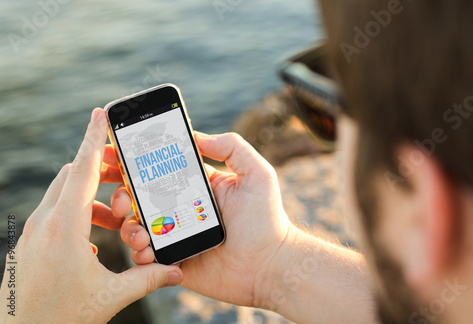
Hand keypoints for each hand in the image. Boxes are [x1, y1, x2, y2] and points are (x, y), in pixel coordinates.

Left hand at [0, 108, 182, 322]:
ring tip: (116, 216)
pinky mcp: (30, 243)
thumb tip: (177, 271)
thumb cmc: (59, 317)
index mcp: (65, 227)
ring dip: (91, 195)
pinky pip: (55, 212)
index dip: (94, 138)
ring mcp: (34, 232)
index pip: (82, 169)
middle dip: (101, 168)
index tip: (102, 113)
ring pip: (63, 193)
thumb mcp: (109, 297)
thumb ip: (147, 279)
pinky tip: (94, 239)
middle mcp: (45, 222)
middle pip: (73, 174)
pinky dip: (78, 211)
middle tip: (125, 174)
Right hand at [120, 132, 291, 305]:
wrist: (270, 266)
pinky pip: (144, 256)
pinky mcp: (172, 260)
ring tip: (140, 230)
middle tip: (118, 195)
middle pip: (138, 196)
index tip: (112, 151)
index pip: (158, 168)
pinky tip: (148, 250)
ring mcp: (174, 235)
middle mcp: (180, 208)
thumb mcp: (256, 173)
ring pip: (135, 225)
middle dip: (119, 191)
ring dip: (127, 225)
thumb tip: (196, 136)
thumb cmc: (267, 219)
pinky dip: (138, 252)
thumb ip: (230, 147)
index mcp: (195, 186)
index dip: (134, 160)